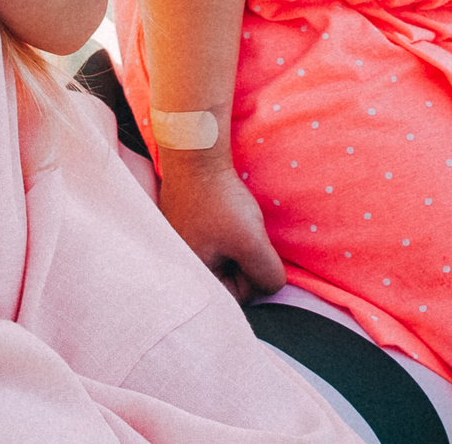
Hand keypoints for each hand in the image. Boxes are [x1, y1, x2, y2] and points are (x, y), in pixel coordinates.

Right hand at [157, 148, 286, 301]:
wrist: (196, 155)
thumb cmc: (221, 200)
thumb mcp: (252, 243)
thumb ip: (268, 276)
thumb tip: (271, 285)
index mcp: (191, 275)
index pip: (237, 296)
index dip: (254, 274)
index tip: (249, 245)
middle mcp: (181, 265)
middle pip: (230, 278)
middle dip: (244, 258)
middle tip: (242, 231)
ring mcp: (180, 245)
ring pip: (225, 259)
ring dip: (237, 244)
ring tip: (233, 220)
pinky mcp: (183, 227)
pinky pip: (214, 243)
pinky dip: (225, 232)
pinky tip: (222, 213)